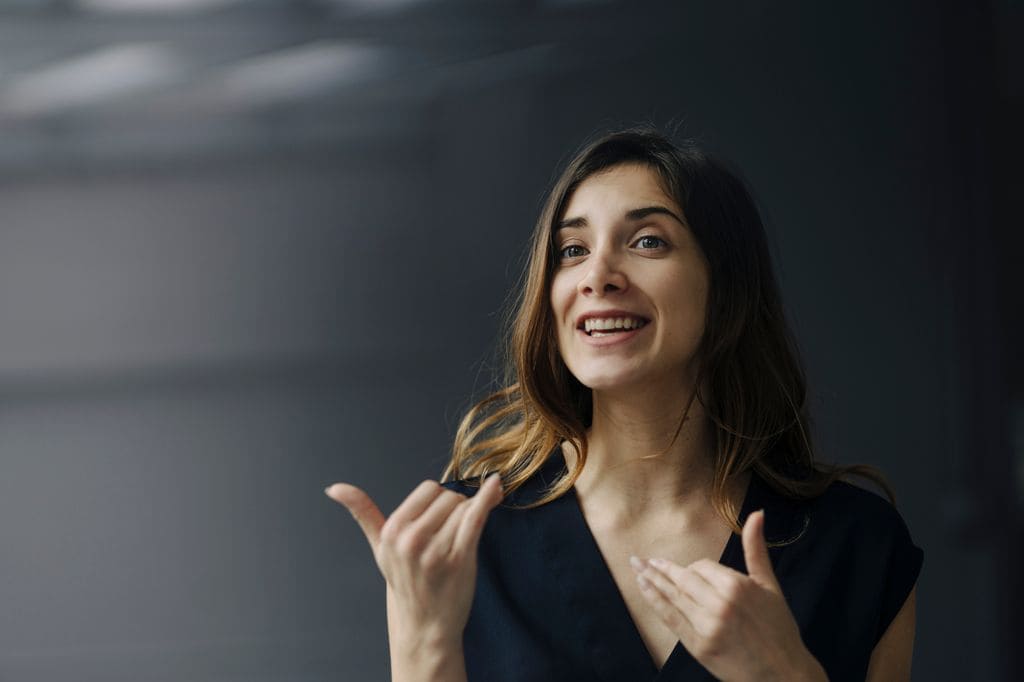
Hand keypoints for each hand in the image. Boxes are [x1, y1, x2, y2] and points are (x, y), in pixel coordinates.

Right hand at [324, 474, 503, 651]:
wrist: (425, 624)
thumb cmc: (405, 582)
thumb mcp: (380, 547)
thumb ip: (362, 512)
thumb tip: (333, 488)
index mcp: (391, 531)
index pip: (428, 489)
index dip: (439, 501)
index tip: (440, 518)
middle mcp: (410, 539)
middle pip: (449, 497)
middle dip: (455, 509)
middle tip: (449, 535)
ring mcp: (435, 550)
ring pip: (465, 507)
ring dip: (471, 516)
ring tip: (459, 541)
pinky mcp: (459, 558)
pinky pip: (477, 517)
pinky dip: (488, 498)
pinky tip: (495, 486)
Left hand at [630, 510, 826, 681]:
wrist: (783, 674)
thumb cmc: (779, 629)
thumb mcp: (770, 585)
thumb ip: (756, 549)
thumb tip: (757, 513)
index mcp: (736, 585)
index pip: (702, 566)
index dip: (695, 568)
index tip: (691, 571)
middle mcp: (719, 604)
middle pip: (682, 579)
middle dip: (661, 568)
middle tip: (641, 559)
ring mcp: (706, 626)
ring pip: (672, 596)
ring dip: (650, 580)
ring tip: (636, 568)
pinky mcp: (699, 646)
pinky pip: (670, 619)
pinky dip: (654, 602)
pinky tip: (643, 589)